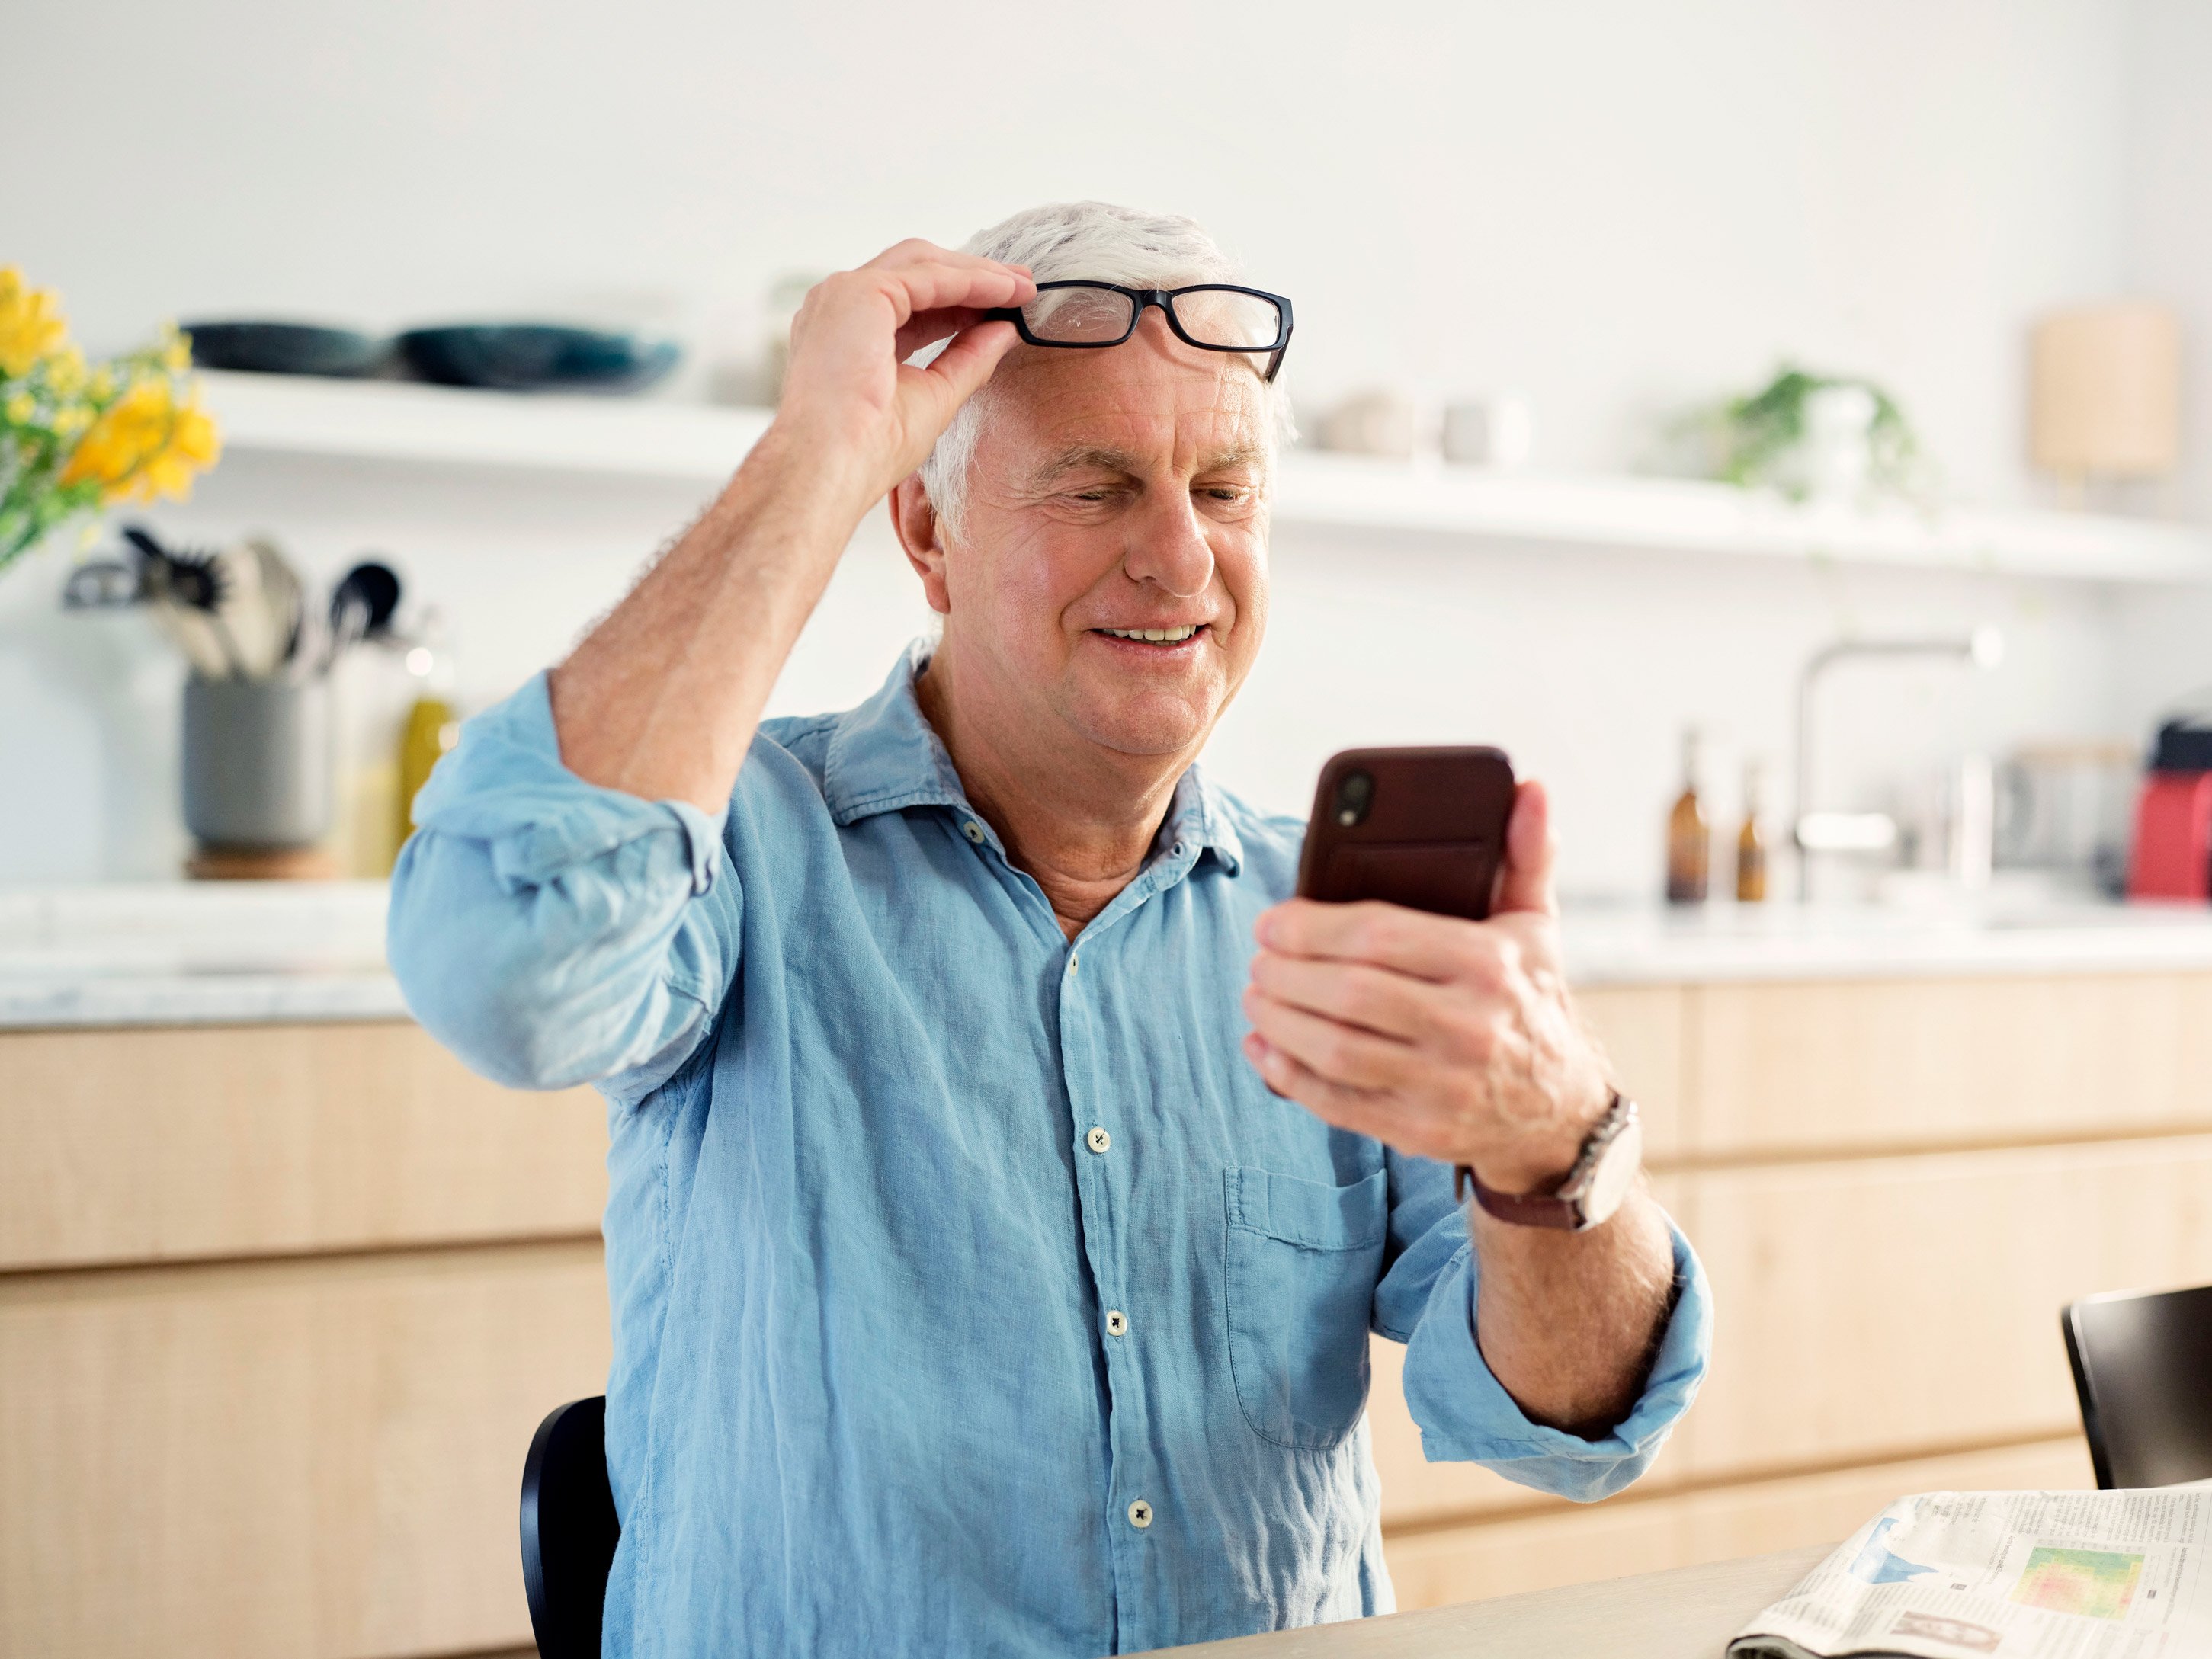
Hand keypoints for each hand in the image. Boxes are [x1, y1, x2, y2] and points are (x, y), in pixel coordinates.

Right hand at [770, 239, 1035, 509]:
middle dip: (973, 276)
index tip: (1005, 307)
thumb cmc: (868, 449)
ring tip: (1021, 288)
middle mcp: (840, 306)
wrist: (832, 466)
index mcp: (848, 332)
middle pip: (917, 271)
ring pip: (924, 264)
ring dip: (977, 273)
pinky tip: (1005, 292)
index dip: (961, 301)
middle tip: (1022, 286)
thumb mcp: (935, 395)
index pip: (912, 301)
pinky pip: (929, 277)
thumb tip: (1005, 331)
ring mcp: (845, 294)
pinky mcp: (861, 292)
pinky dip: (972, 281)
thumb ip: (969, 359)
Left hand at [1241, 780, 1612, 1192]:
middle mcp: (1469, 1027)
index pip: (1380, 936)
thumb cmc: (1529, 1001)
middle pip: (1349, 993)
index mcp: (1489, 964)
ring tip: (1255, 995)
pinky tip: (1262, 1048)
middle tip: (1258, 957)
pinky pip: (1338, 1102)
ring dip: (1279, 1020)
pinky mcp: (1421, 1130)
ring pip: (1336, 1049)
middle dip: (1287, 972)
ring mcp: (1444, 1085)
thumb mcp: (1536, 927)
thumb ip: (1526, 855)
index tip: (1274, 920)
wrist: (1560, 1110)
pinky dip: (1287, 1076)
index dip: (1312, 927)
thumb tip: (1530, 789)